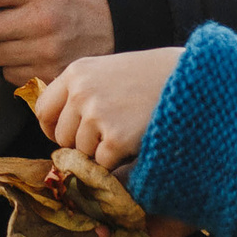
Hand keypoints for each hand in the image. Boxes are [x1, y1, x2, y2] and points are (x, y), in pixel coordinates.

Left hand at [30, 47, 184, 168]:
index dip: (54, 129)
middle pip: (62, 138)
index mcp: (76, 73)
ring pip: (82, 153)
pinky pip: (103, 164)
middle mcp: (81, 92)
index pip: (43, 111)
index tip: (70, 136)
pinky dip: (119, 161)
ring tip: (129, 131)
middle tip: (111, 135)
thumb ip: (82, 92)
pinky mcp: (115, 138)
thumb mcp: (109, 71)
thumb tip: (58, 130)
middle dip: (82, 144)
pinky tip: (137, 140)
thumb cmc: (153, 77)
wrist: (192, 79)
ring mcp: (97, 114)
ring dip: (103, 152)